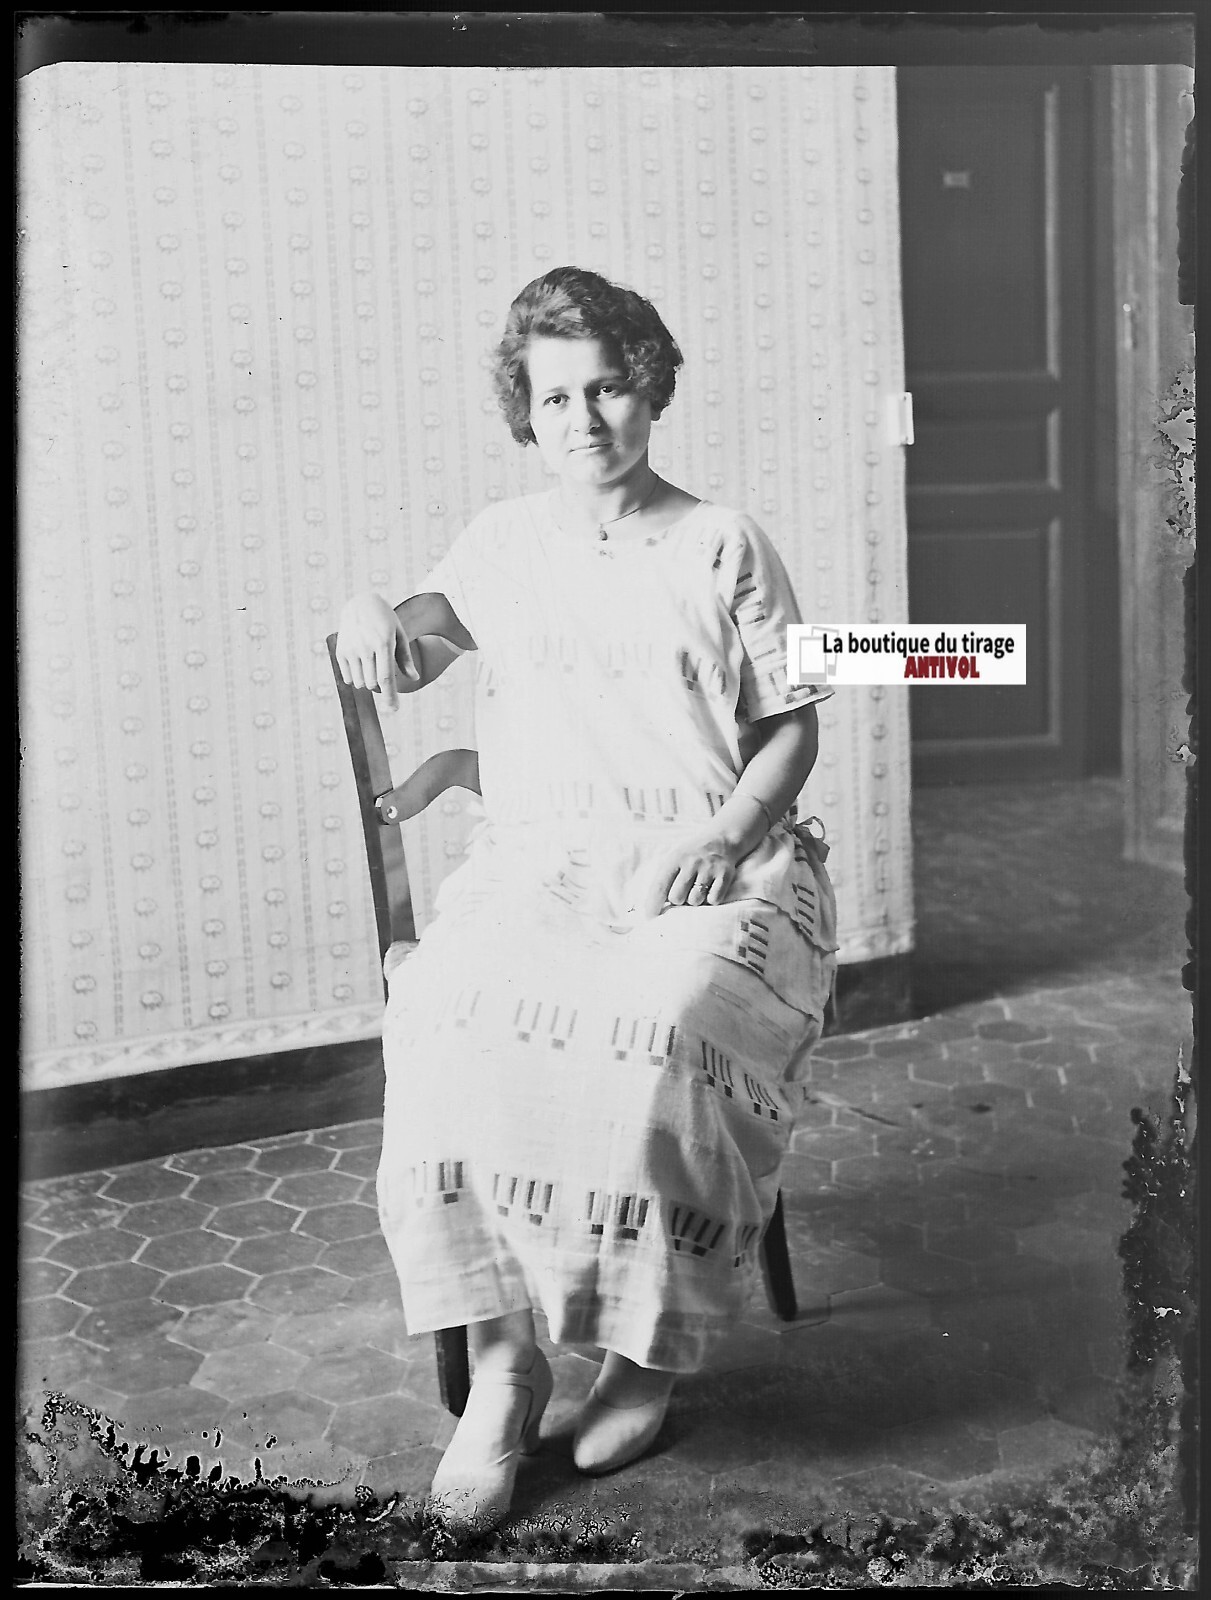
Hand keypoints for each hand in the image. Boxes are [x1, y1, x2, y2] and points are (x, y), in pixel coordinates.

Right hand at [334, 592, 417, 710]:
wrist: (360, 603)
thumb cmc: (385, 620)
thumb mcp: (399, 634)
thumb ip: (405, 658)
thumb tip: (414, 679)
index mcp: (383, 643)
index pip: (386, 677)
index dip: (390, 696)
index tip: (393, 709)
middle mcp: (365, 647)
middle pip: (373, 683)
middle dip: (380, 687)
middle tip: (384, 676)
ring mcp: (351, 649)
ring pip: (360, 683)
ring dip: (368, 682)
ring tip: (372, 667)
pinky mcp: (340, 651)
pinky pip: (348, 678)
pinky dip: (356, 678)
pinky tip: (361, 665)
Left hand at [640, 832, 743, 918]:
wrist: (722, 840)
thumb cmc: (692, 855)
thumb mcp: (675, 859)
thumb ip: (664, 879)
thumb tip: (654, 907)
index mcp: (675, 859)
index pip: (660, 886)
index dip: (653, 904)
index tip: (650, 917)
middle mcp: (692, 862)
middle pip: (677, 897)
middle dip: (678, 901)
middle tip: (683, 892)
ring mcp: (709, 869)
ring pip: (695, 900)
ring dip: (695, 900)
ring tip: (698, 889)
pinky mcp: (725, 875)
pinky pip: (714, 900)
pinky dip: (711, 899)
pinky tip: (710, 889)